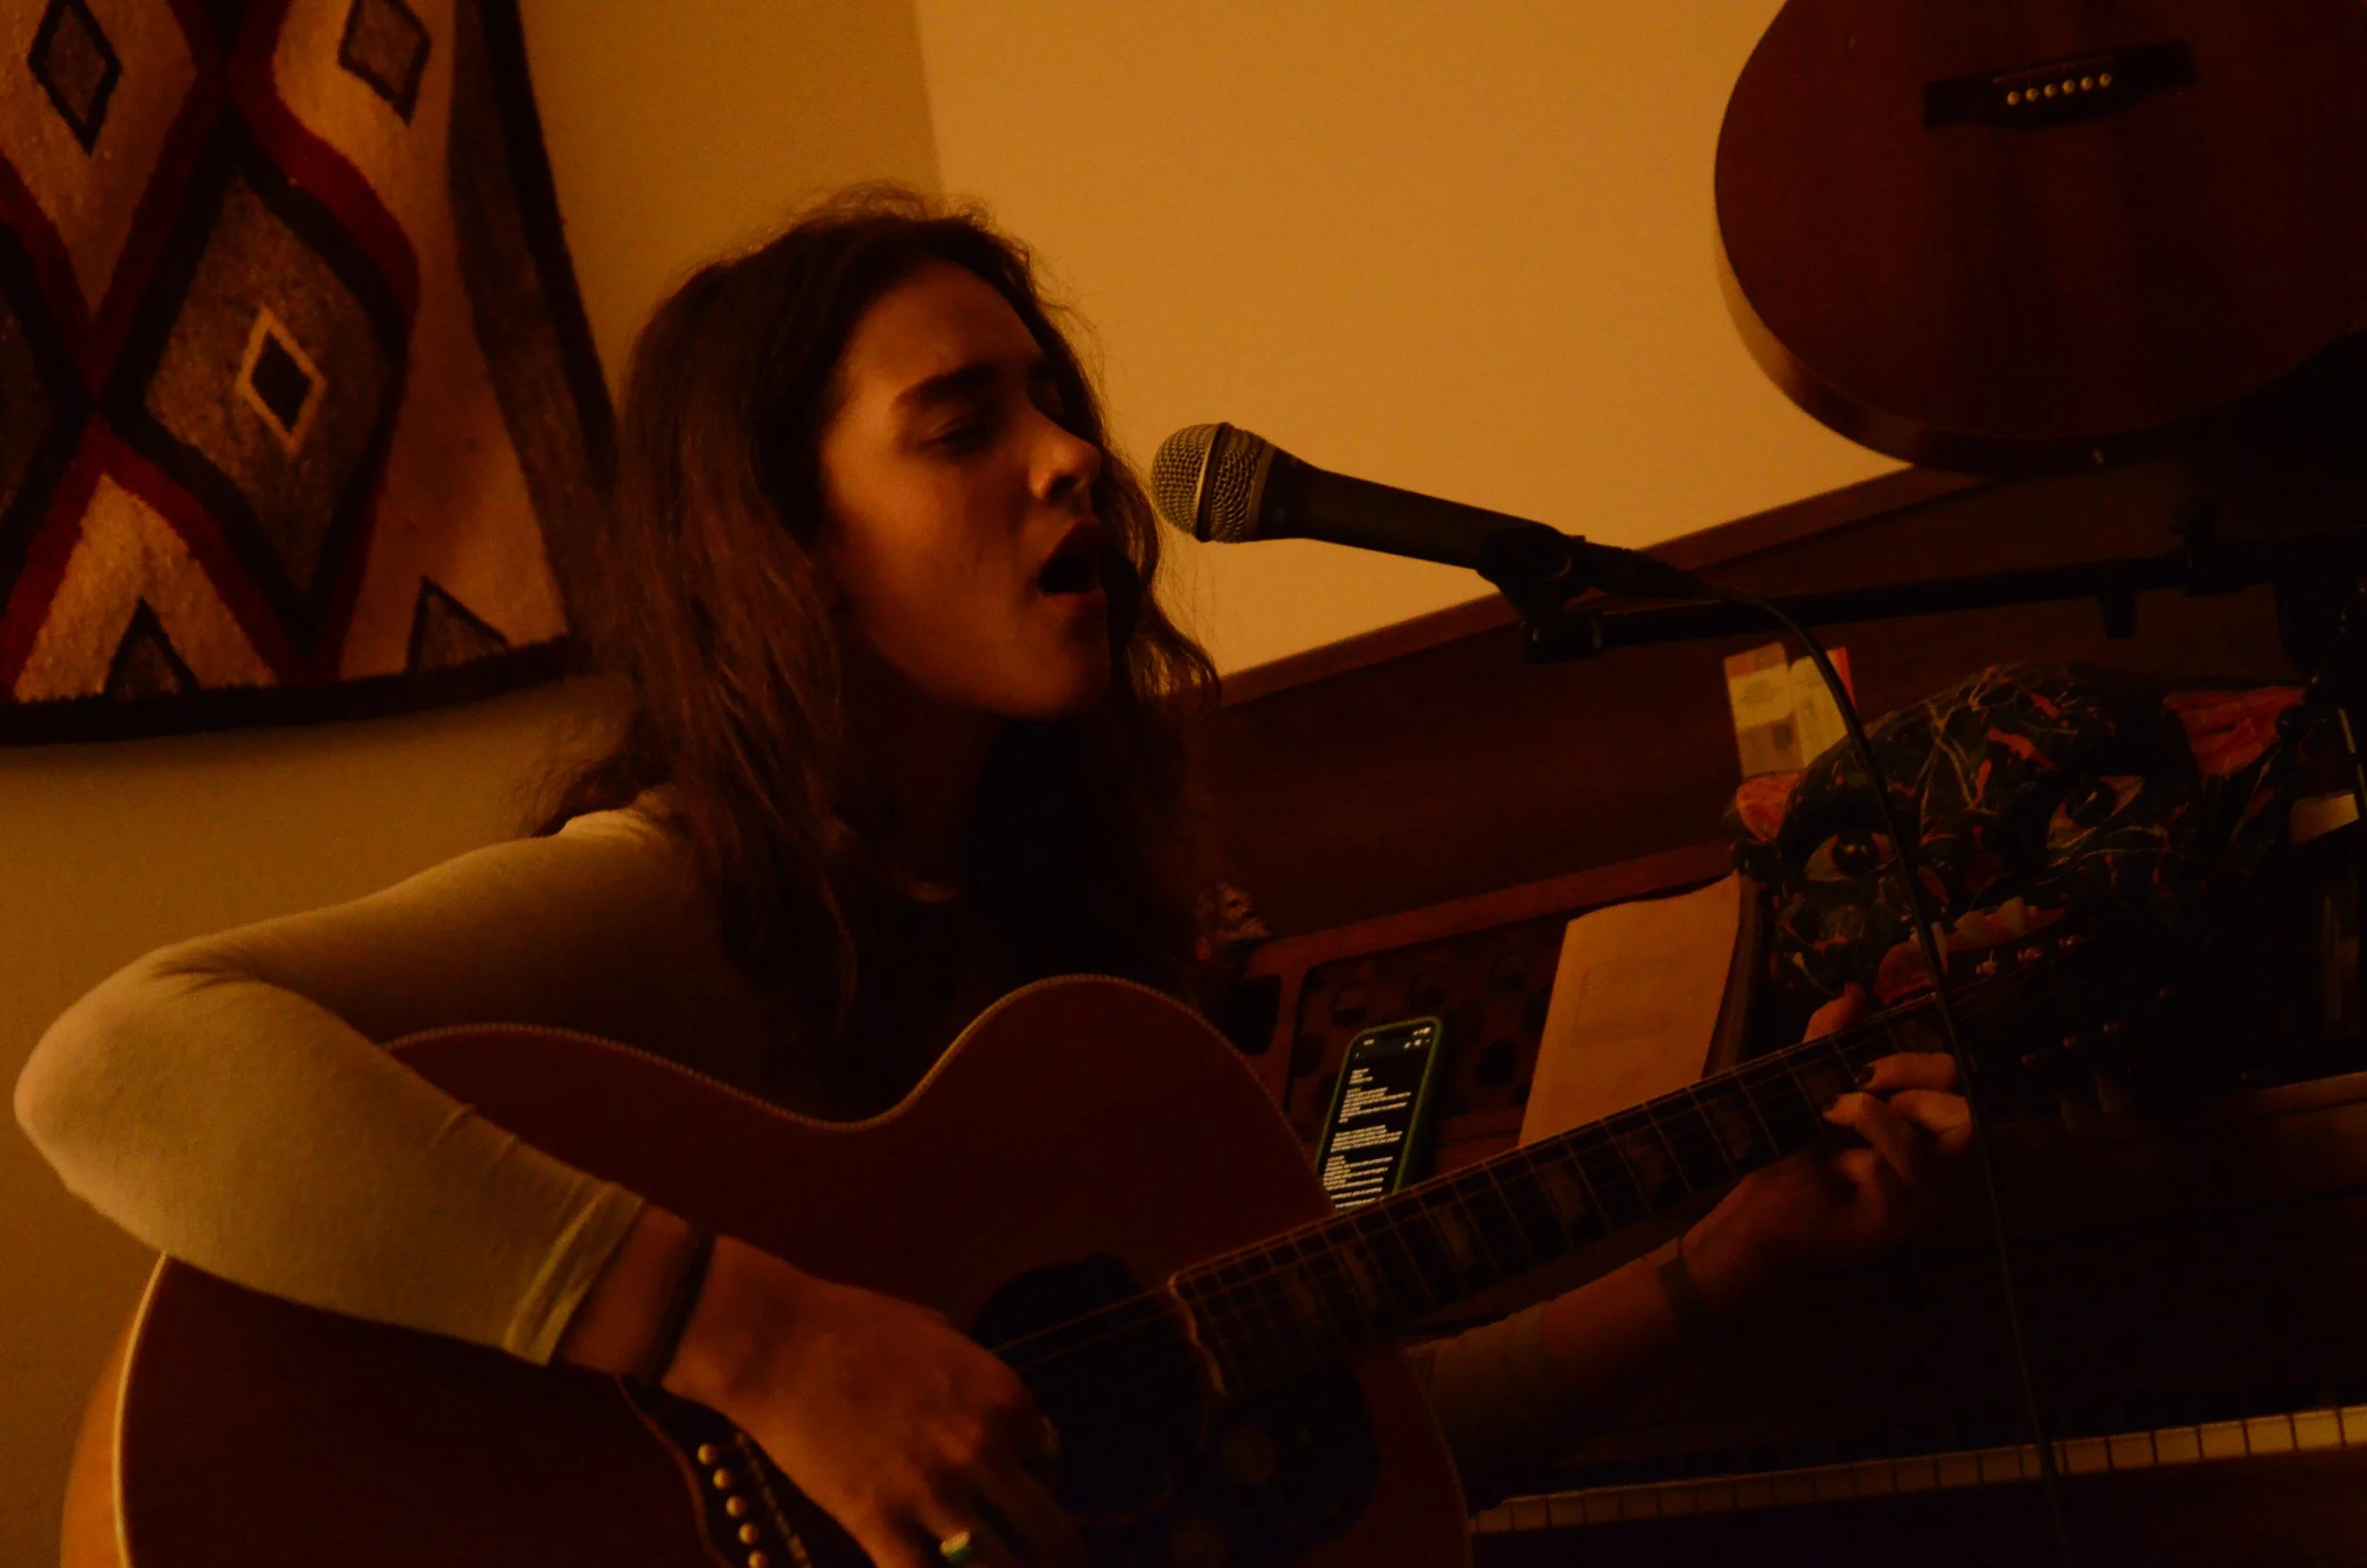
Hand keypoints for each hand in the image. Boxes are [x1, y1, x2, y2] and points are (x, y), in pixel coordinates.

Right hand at [668, 1240, 1080, 1567]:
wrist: (779, 1343)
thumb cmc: (856, 1327)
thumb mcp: (943, 1337)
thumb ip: (979, 1384)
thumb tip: (998, 1422)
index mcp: (1004, 1398)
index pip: (1051, 1462)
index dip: (1036, 1482)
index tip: (1016, 1492)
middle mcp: (983, 1450)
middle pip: (1046, 1530)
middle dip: (1054, 1554)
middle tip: (1052, 1565)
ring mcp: (933, 1493)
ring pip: (998, 1567)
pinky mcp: (879, 1525)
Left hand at [1684, 985, 1974, 1305]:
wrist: (1755, 1209)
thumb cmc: (1791, 1149)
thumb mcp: (1810, 1084)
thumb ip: (1829, 1038)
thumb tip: (1853, 991)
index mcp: (1922, 1128)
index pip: (1956, 1081)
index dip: (1917, 1063)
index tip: (1864, 1067)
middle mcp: (1936, 1165)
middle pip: (1967, 1115)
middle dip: (1907, 1088)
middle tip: (1856, 1094)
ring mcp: (1920, 1201)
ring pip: (1926, 1145)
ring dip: (1870, 1119)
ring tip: (1831, 1121)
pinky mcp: (1894, 1226)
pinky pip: (1889, 1176)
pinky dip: (1852, 1162)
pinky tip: (1832, 1173)